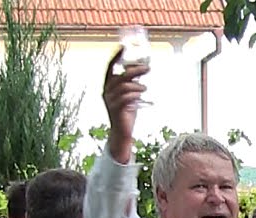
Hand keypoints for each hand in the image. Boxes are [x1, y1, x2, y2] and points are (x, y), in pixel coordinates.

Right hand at [103, 49, 149, 163]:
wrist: (122, 133)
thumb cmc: (127, 112)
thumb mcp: (130, 95)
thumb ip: (133, 83)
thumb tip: (143, 69)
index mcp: (108, 86)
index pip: (110, 68)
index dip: (115, 57)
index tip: (123, 47)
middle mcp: (106, 91)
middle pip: (121, 76)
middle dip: (135, 70)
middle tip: (148, 68)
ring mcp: (110, 101)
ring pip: (124, 86)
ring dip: (138, 86)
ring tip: (145, 89)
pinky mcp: (116, 110)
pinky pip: (126, 98)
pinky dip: (136, 95)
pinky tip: (142, 98)